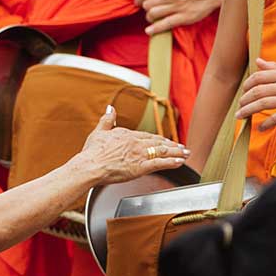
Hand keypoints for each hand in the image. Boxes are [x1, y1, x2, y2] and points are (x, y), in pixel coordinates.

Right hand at [74, 107, 190, 184]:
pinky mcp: (140, 167)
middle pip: (158, 143)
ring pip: (162, 151)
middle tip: (182, 147)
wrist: (89, 165)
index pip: (147, 136)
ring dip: (176, 152)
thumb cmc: (92, 153)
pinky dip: (171, 162)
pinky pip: (160, 163)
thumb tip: (110, 108)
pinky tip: (180, 162)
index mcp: (126, 134)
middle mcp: (135, 143)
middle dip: (172, 145)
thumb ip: (107, 120)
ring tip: (186, 153)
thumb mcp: (99, 132)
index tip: (166, 141)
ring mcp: (139, 154)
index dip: (158, 139)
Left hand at [135, 0, 223, 35]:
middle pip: (148, 4)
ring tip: (152, 17)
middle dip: (145, 7)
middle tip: (147, 9)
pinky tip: (149, 31)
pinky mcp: (184, 17)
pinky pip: (165, 24)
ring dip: (150, 17)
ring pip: (154, 14)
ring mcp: (177, 7)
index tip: (138, 2)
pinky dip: (154, 29)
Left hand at [235, 59, 275, 129]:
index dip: (247, 85)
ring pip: (263, 104)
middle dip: (244, 100)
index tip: (243, 92)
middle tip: (238, 107)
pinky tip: (260, 128)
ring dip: (248, 111)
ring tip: (240, 116)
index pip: (258, 77)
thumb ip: (274, 67)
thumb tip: (257, 61)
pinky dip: (265, 124)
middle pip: (257, 91)